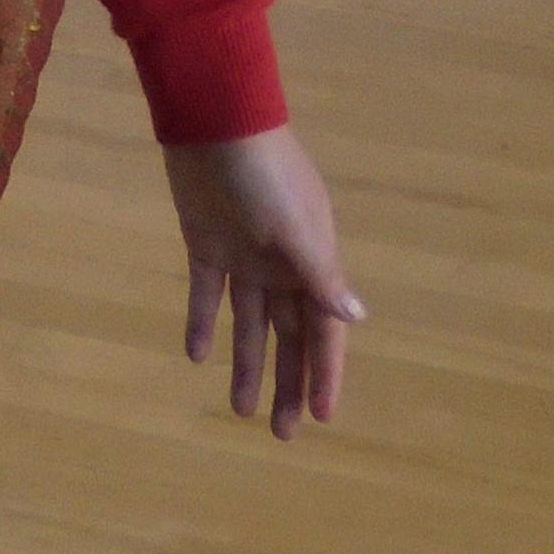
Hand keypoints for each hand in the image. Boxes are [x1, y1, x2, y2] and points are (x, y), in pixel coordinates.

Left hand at [164, 129, 363, 435]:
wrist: (215, 121)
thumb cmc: (265, 174)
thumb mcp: (298, 228)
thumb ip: (321, 276)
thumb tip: (355, 319)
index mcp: (313, 261)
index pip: (323, 331)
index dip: (323, 374)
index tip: (320, 417)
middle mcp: (283, 265)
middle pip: (289, 336)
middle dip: (288, 382)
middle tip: (282, 432)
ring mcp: (245, 256)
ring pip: (249, 324)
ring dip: (247, 364)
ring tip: (240, 410)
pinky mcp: (206, 245)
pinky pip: (207, 295)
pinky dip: (203, 325)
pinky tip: (198, 357)